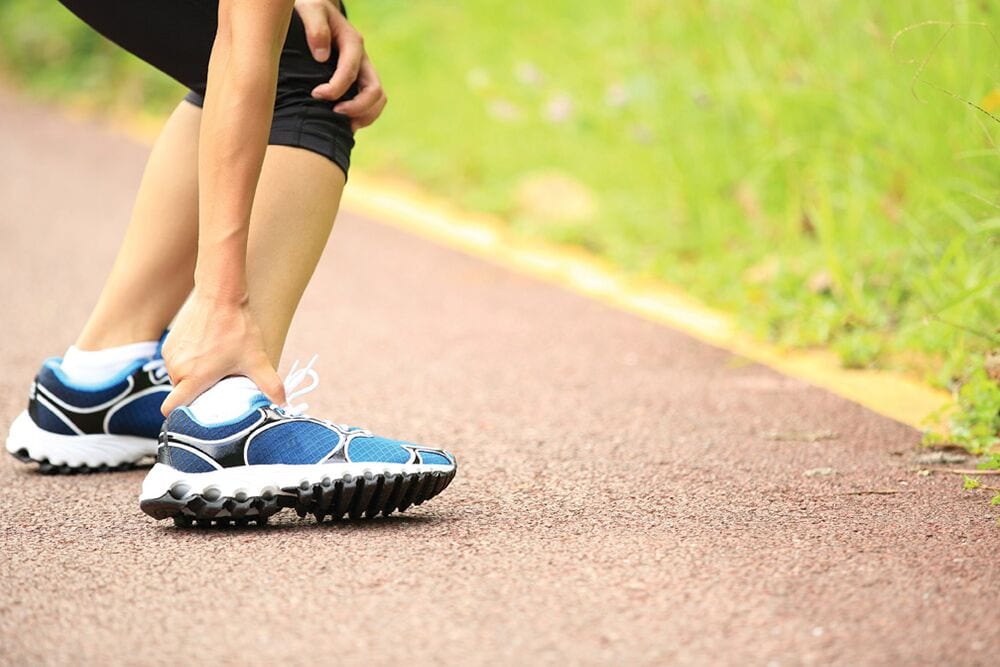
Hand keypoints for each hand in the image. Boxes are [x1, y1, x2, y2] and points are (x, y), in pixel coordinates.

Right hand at [159, 289, 285, 415]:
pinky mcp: (169, 342)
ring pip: (181, 377)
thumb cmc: (237, 328)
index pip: (171, 408)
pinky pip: (178, 362)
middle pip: (182, 393)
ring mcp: (170, 355)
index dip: (181, 415)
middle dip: (199, 393)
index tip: (198, 414)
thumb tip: (284, 404)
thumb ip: (270, 385)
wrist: (220, 294)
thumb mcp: (257, 359)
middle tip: (220, 385)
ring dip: (195, 376)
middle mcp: (177, 369)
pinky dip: (190, 362)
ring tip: (216, 366)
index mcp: (194, 378)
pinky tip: (209, 352)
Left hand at [295, 0, 386, 130]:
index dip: (336, 88)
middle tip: (333, 114)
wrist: (317, 13)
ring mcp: (364, 72)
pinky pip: (371, 104)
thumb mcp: (310, 10)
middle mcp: (363, 59)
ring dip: (364, 116)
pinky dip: (362, 117)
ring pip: (378, 101)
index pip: (352, 71)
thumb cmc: (311, 10)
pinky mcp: (359, 82)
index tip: (316, 95)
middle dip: (357, 107)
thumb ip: (316, 28)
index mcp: (353, 42)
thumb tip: (322, 57)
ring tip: (342, 125)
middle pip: (375, 91)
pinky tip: (342, 124)